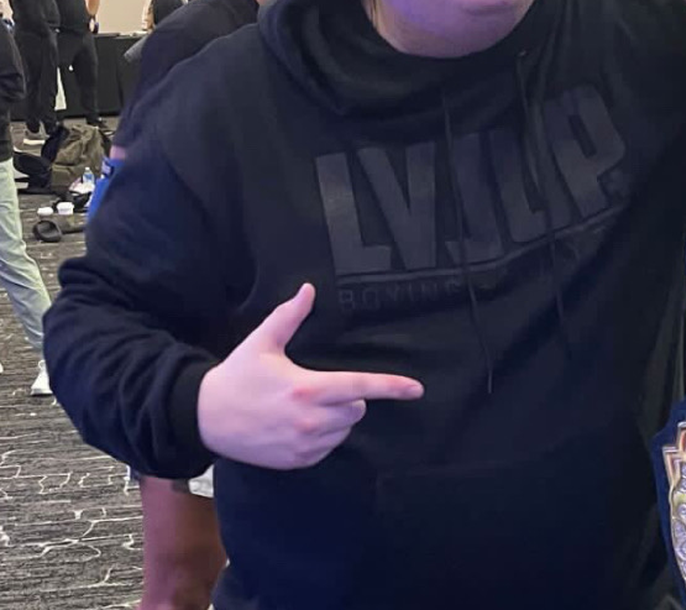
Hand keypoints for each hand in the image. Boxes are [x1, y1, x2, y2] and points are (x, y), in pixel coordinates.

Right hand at [196, 283, 423, 469]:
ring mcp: (304, 444)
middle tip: (317, 388)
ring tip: (303, 407)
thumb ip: (290, 316)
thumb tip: (309, 289)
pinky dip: (322, 437)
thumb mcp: (262, 342)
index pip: (361, 387)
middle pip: (357, 408)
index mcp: (308, 388)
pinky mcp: (296, 461)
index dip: (392, 387)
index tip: (416, 389)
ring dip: (336, 418)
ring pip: (344, 430)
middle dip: (348, 397)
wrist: (203, 417)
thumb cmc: (237, 377)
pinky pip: (328, 448)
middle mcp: (310, 420)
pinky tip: (297, 425)